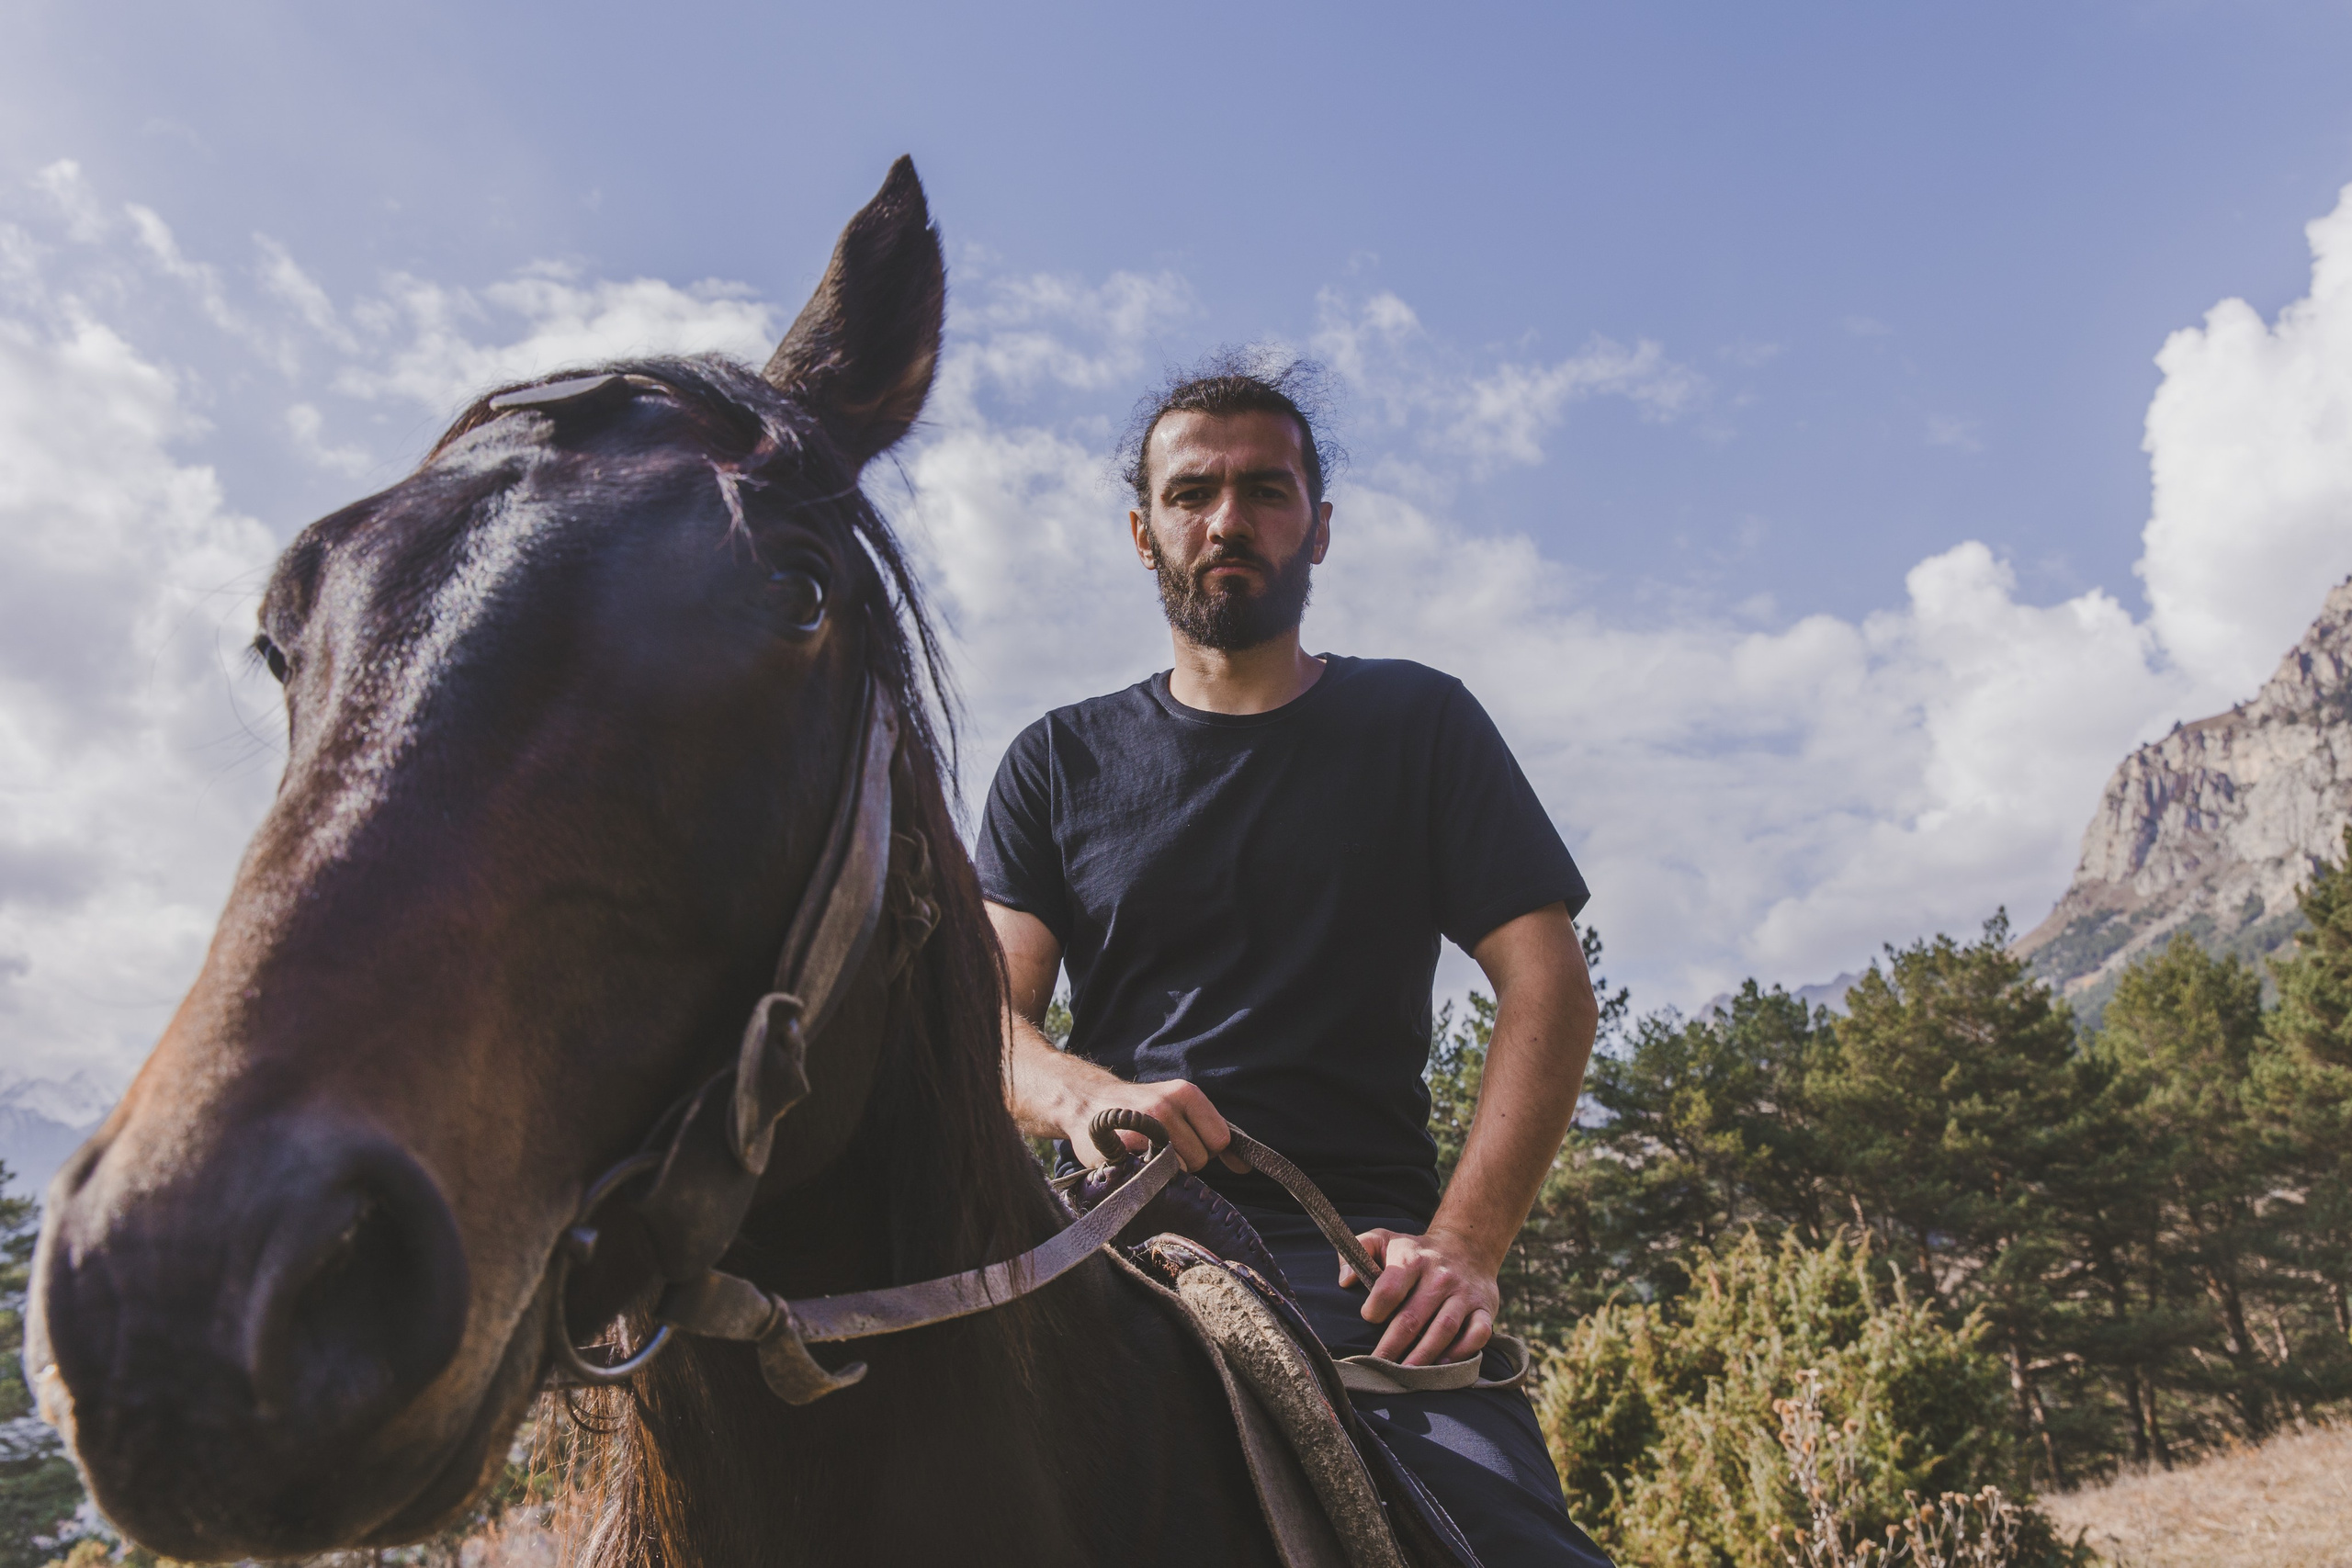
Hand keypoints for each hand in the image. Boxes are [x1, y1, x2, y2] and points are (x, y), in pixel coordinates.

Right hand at [1066, 1077, 1246, 1174]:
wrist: (1088, 1102)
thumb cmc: (1142, 1111)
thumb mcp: (1180, 1108)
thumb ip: (1212, 1133)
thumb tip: (1245, 1168)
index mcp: (1186, 1093)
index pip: (1220, 1139)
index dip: (1206, 1147)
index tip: (1186, 1142)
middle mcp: (1166, 1106)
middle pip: (1201, 1158)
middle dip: (1186, 1159)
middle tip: (1161, 1146)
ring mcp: (1143, 1127)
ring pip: (1180, 1170)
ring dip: (1166, 1170)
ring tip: (1146, 1152)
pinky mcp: (1124, 1148)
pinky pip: (1154, 1177)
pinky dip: (1148, 1175)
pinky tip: (1134, 1159)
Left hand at [1343, 1227, 1499, 1365]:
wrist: (1467, 1246)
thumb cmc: (1415, 1252)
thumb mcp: (1384, 1239)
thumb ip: (1358, 1249)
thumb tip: (1345, 1280)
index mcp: (1412, 1259)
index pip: (1390, 1288)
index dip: (1375, 1308)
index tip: (1368, 1319)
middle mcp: (1440, 1276)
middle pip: (1413, 1317)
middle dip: (1392, 1347)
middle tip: (1378, 1367)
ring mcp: (1464, 1293)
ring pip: (1444, 1329)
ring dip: (1423, 1356)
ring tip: (1406, 1376)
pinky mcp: (1485, 1308)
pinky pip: (1478, 1334)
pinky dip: (1462, 1352)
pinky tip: (1443, 1365)